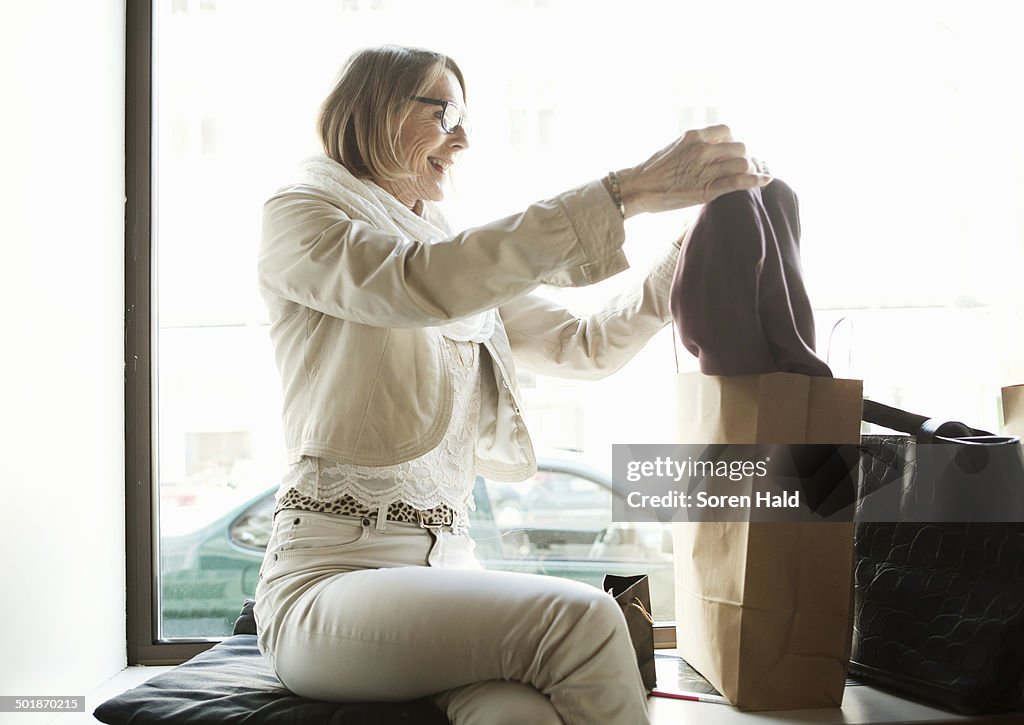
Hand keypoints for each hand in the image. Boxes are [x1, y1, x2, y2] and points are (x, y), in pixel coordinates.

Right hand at [614, 125, 771, 216]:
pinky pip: (739, 181)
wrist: (638, 188)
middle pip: (739, 147)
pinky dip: (757, 180)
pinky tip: (766, 180)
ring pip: (743, 163)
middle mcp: (702, 149)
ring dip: (749, 169)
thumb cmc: (653, 170)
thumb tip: (712, 147)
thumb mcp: (675, 147)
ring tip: (750, 175)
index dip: (732, 141)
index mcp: (694, 135)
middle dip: (743, 157)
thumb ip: (695, 145)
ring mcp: (705, 169)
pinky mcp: (708, 189)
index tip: (730, 151)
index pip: (727, 130)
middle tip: (741, 167)